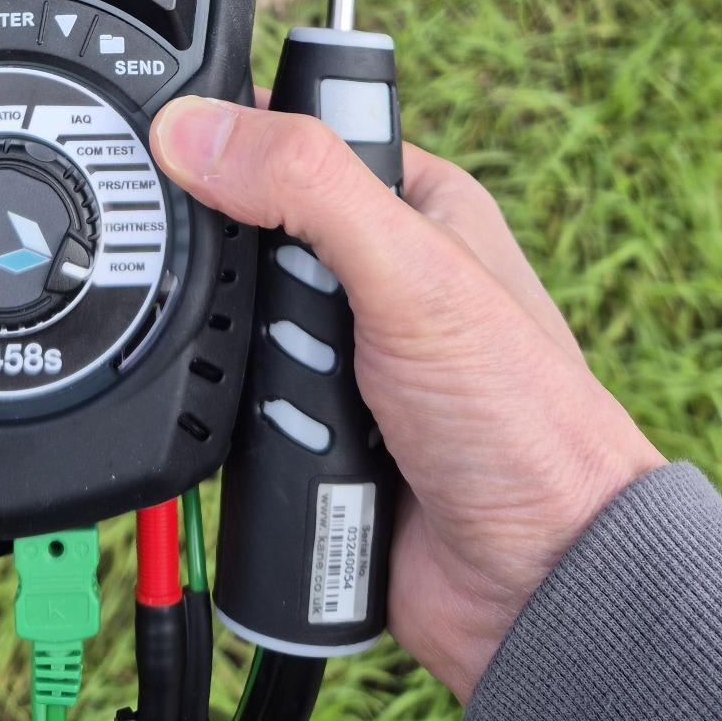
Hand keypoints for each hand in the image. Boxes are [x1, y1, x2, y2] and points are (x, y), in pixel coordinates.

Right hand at [150, 96, 664, 701]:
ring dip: (262, 380)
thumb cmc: (526, 424)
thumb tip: (196, 129)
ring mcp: (343, 358)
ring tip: (318, 412)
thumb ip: (307, 187)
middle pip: (248, 246)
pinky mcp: (314, 431)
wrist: (538, 591)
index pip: (296, 137)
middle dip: (256, 301)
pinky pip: (236, 413)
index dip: (239, 145)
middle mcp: (376, 275)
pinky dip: (251, 436)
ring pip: (235, 334)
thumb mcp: (412, 274)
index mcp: (413, 205)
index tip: (183, 158)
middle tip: (303, 332)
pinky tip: (293, 449)